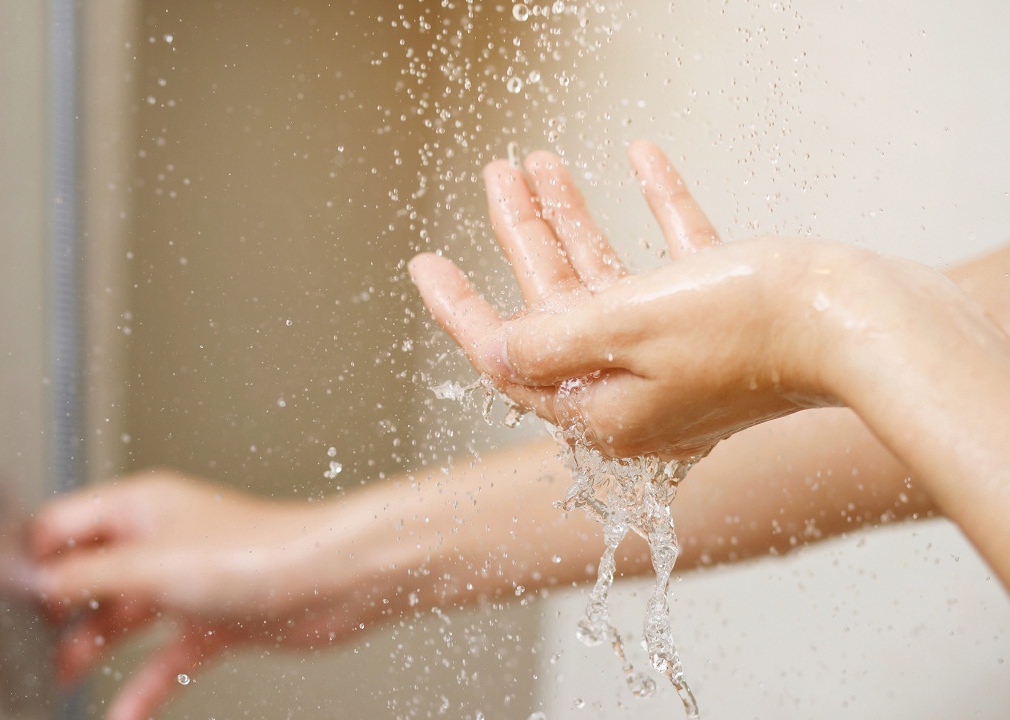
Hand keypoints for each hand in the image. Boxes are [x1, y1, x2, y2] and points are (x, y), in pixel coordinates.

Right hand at [29, 473, 372, 719]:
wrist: (332, 583)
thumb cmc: (258, 552)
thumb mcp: (151, 565)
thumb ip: (86, 577)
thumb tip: (33, 583)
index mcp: (140, 508)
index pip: (64, 526)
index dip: (30, 559)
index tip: (0, 596)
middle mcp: (160, 541)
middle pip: (89, 575)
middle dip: (57, 611)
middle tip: (26, 646)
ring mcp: (187, 582)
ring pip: (122, 618)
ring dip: (92, 649)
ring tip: (62, 680)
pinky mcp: (213, 621)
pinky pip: (162, 657)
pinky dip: (141, 687)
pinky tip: (122, 715)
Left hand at [408, 142, 868, 458]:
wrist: (864, 321)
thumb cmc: (746, 327)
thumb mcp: (623, 329)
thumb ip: (551, 340)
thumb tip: (499, 351)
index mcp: (601, 407)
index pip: (508, 357)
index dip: (459, 308)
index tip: (422, 263)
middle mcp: (637, 388)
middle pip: (556, 304)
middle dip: (522, 235)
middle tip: (496, 173)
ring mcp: (683, 353)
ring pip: (609, 276)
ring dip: (573, 216)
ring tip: (538, 159)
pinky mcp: (726, 316)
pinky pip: (674, 255)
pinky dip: (653, 208)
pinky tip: (637, 157)